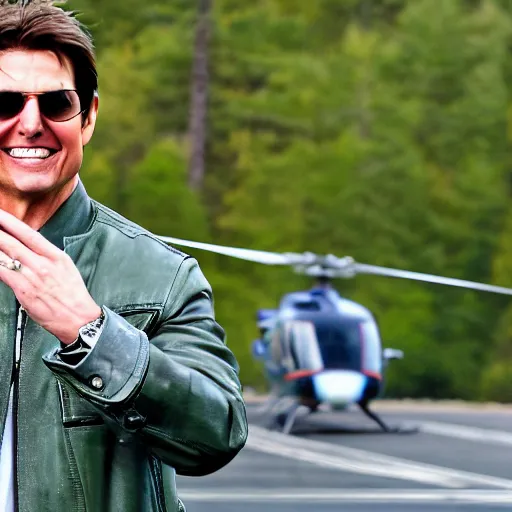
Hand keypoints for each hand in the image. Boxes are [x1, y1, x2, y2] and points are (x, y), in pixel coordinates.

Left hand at [0, 209, 100, 343]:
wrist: (79, 318)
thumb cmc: (72, 295)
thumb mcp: (66, 268)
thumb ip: (46, 257)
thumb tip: (26, 249)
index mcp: (56, 256)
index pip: (29, 234)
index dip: (10, 222)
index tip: (0, 213)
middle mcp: (43, 264)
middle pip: (12, 242)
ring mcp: (32, 277)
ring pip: (4, 256)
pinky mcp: (23, 291)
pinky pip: (2, 273)